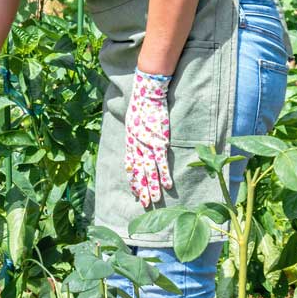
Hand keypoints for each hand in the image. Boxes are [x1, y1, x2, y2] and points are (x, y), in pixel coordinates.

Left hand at [124, 70, 172, 206]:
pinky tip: (166, 185)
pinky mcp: (158, 141)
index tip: (134, 191)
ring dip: (152, 186)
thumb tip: (138, 139)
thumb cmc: (141, 105)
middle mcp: (136, 146)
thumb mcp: (133, 121)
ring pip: (149, 170)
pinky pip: (161, 161)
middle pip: (139, 172)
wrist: (147, 93)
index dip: (133, 179)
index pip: (130, 165)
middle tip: (143, 203)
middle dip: (141, 188)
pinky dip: (164, 174)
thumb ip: (136, 133)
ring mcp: (147, 144)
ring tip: (153, 200)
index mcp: (130, 141)